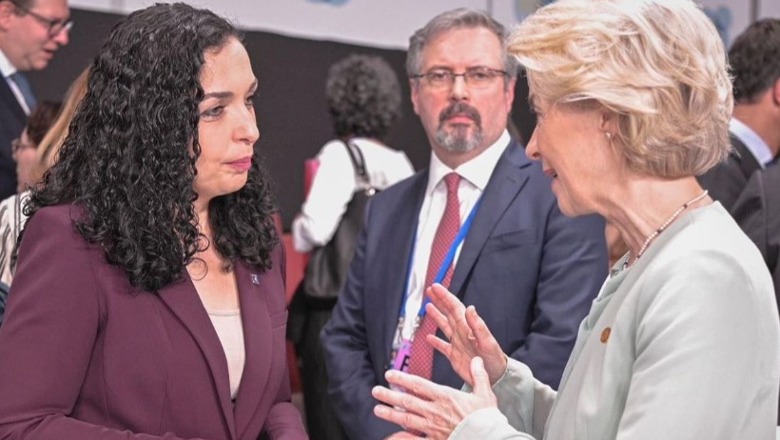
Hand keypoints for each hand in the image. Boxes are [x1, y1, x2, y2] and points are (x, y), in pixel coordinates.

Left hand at [373, 357, 497, 438]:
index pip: (418, 384)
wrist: (490, 437)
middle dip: (389, 395)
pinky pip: (415, 439)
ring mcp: (433, 427)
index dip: (401, 379)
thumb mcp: (485, 392)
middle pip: (407, 401)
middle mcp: (435, 411)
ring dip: (390, 414)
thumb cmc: (487, 417)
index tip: (389, 374)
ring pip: (407, 419)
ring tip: (377, 410)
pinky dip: (403, 437)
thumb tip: (477, 359)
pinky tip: (392, 436)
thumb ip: (478, 375)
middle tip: (375, 391)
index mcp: (445, 396)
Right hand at [425, 283, 506, 384]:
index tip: (435, 287)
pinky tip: (429, 338)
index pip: (454, 307)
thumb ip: (478, 325)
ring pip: (444, 326)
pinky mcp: (455, 356)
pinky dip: (435, 342)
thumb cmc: (494, 359)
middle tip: (430, 289)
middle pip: (448, 312)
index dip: (444, 296)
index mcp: (468, 327)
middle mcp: (461, 332)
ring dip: (437, 316)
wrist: (497, 377)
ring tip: (429, 306)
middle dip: (440, 300)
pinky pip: (443, 346)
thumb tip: (470, 308)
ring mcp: (458, 343)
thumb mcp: (487, 341)